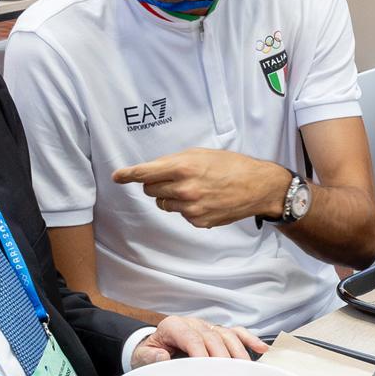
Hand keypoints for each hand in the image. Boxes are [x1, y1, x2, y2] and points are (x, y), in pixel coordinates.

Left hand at [112, 148, 291, 228]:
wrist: (257, 186)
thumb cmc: (229, 165)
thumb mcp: (199, 154)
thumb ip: (172, 162)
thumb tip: (150, 170)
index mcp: (182, 168)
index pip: (145, 173)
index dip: (128, 174)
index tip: (117, 176)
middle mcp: (184, 190)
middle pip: (150, 190)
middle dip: (155, 184)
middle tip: (174, 178)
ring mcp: (191, 208)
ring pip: (163, 204)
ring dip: (170, 196)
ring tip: (193, 188)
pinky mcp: (198, 222)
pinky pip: (180, 214)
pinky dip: (186, 208)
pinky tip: (204, 200)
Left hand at [132, 315, 267, 366]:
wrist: (154, 347)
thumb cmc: (151, 353)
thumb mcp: (143, 356)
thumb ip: (150, 356)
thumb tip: (162, 356)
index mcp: (174, 326)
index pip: (190, 337)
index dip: (200, 352)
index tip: (207, 368)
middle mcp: (193, 323)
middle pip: (212, 337)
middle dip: (222, 357)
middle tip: (230, 375)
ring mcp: (208, 327)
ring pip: (228, 335)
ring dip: (239, 353)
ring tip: (247, 370)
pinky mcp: (219, 333)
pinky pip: (237, 333)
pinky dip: (250, 340)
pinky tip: (262, 350)